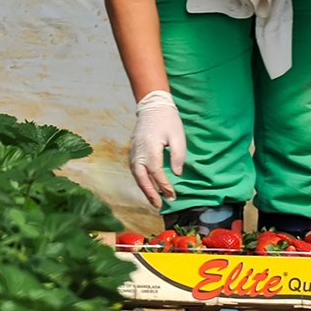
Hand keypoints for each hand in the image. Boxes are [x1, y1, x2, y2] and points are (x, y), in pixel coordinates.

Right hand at [129, 90, 184, 207]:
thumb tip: (176, 174)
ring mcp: (134, 151)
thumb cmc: (168, 120)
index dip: (164, 185)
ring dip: (144, 189)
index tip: (172, 195)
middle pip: (142, 177)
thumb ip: (178, 156)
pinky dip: (141, 180)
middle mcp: (139, 152)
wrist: (152, 106)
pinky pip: (135, 170)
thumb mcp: (178, 136)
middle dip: (150, 193)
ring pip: (137, 175)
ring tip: (154, 200)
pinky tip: (148, 186)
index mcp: (150, 147)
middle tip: (159, 205)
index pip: (156, 172)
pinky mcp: (133, 151)